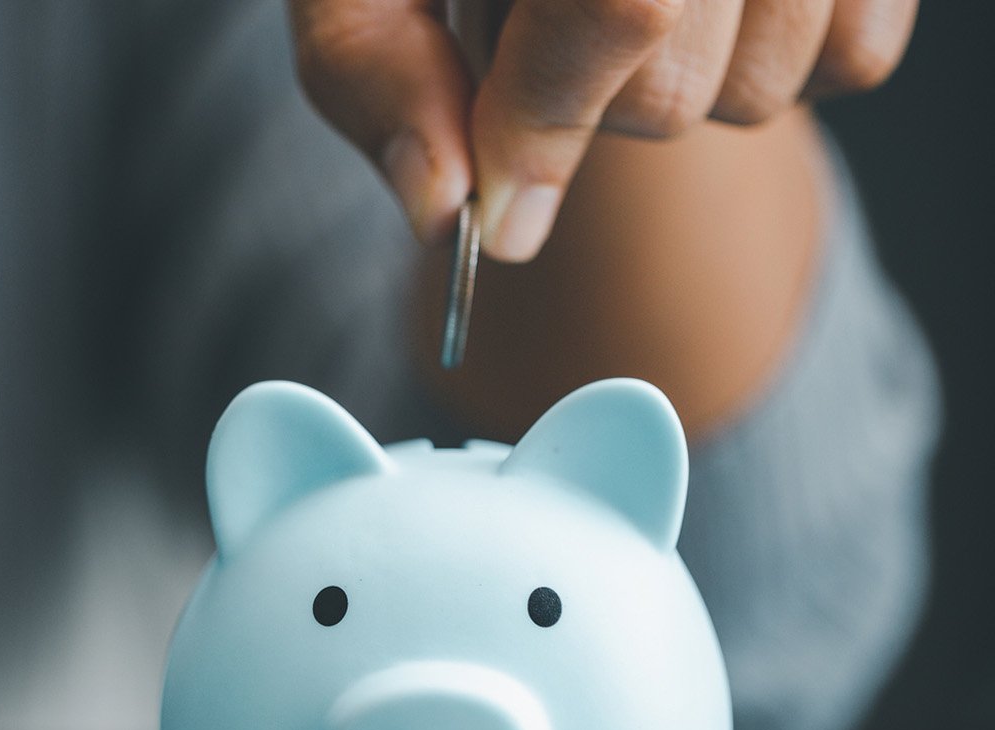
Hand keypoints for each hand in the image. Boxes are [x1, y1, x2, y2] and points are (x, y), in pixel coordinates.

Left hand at [287, 0, 916, 260]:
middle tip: (536, 11)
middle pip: (675, 86)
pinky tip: (700, 4)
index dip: (544, 121)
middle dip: (580, 93)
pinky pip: (854, 60)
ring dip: (671, 78)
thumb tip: (443, 209)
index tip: (497, 201)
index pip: (625, 6)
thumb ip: (376, 69)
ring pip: (764, 88)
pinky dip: (769, 58)